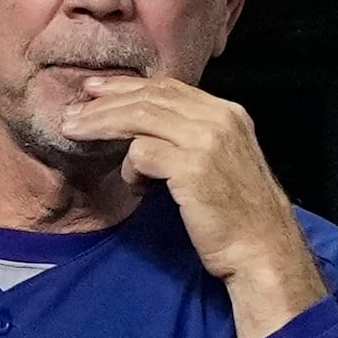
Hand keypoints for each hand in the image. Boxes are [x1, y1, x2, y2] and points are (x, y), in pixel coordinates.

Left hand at [59, 76, 327, 337]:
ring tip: (75, 132)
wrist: (264, 251)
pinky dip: (130, 167)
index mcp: (228, 113)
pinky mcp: (193, 166)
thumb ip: (195, 140)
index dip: (128, 87)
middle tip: (73, 111)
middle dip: (105, 102)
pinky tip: (132, 185)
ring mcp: (208, 139)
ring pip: (140, 116)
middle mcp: (220, 118)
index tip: (97, 92)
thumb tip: (149, 132)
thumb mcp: (223, 164)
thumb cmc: (241, 218)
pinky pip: (143, 152)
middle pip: (150, 96)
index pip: (169, 87)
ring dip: (102, 124)